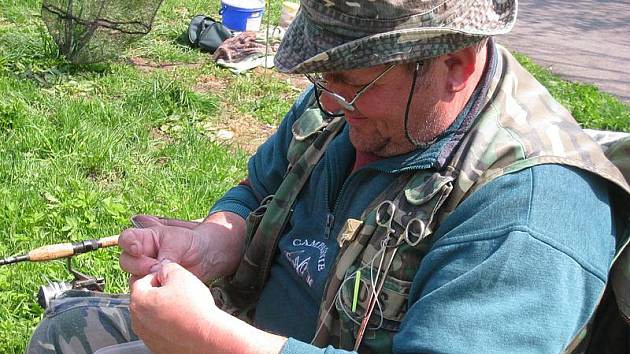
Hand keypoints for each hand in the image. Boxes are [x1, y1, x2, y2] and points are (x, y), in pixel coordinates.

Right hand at [119, 212, 245, 284]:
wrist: (208, 256)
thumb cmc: (193, 242)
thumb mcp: (179, 241)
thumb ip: (166, 254)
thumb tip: (156, 270)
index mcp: (146, 238)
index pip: (126, 239)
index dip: (128, 244)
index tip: (138, 250)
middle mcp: (142, 254)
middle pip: (126, 261)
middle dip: (139, 265)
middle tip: (156, 267)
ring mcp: (146, 270)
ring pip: (134, 276)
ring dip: (146, 278)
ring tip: (163, 276)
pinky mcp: (153, 283)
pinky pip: (144, 289)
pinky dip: (152, 289)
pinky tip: (165, 285)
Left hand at [130, 261, 216, 353]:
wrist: (207, 336)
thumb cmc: (193, 307)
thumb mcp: (180, 274)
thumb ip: (166, 268)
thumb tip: (163, 271)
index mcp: (139, 300)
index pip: (141, 280)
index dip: (158, 276)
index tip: (172, 279)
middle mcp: (138, 321)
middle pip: (145, 299)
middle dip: (159, 293)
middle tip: (179, 292)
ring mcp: (147, 336)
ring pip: (152, 315)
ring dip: (164, 309)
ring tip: (183, 308)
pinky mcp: (157, 346)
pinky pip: (160, 330)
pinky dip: (168, 324)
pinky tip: (184, 321)